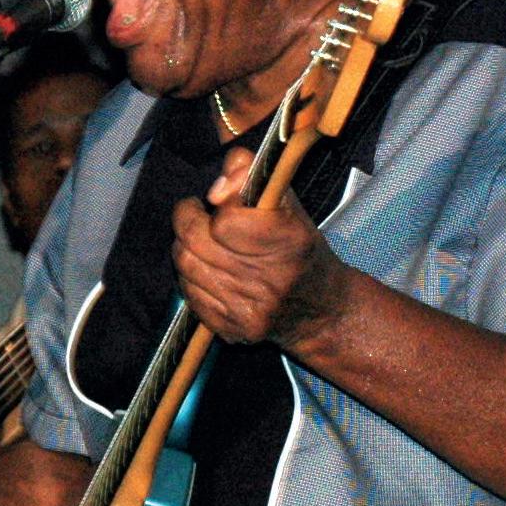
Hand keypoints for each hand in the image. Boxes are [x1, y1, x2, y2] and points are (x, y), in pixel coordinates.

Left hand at [171, 146, 352, 349]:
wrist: (320, 310)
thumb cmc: (300, 249)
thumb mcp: (288, 205)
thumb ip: (253, 176)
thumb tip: (220, 178)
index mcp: (288, 243)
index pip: (225, 221)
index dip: (217, 205)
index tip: (215, 199)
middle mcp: (269, 280)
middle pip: (195, 242)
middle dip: (188, 219)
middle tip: (196, 212)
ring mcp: (248, 310)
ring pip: (185, 265)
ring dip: (185, 246)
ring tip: (201, 239)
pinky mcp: (231, 330)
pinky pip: (189, 293)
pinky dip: (191, 276)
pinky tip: (209, 269)